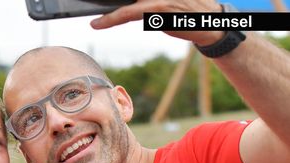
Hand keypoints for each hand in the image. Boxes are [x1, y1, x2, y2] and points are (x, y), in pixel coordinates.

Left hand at [90, 0, 223, 45]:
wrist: (209, 22)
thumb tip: (120, 5)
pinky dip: (111, 19)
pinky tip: (98, 23)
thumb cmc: (184, 10)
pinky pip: (127, 13)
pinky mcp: (156, 8)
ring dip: (105, 9)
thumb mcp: (164, 0)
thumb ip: (143, 1)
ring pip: (123, 0)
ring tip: (90, 15)